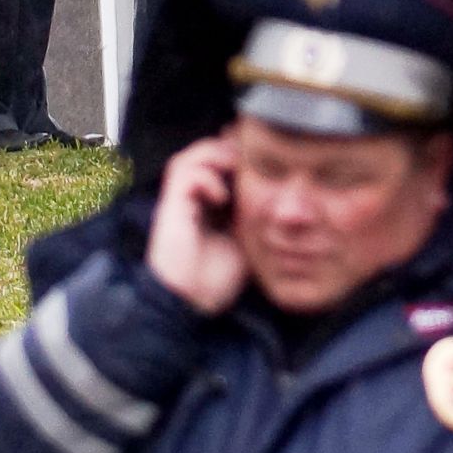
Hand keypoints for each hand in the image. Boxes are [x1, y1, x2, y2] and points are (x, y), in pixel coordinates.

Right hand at [146, 136, 248, 316]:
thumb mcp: (247, 239)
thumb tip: (282, 196)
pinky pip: (184, 175)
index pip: (220, 163)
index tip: (266, 156)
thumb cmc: (218, 278)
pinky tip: (222, 198)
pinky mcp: (170, 210)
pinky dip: (206, 177)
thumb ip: (256, 215)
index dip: (240, 153)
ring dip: (215, 156)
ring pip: (189, 157)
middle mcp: (191, 199)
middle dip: (229, 148)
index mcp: (208, 204)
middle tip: (254, 158)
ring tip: (236, 170)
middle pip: (203, 152)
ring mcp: (179, 203)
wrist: (192, 303)